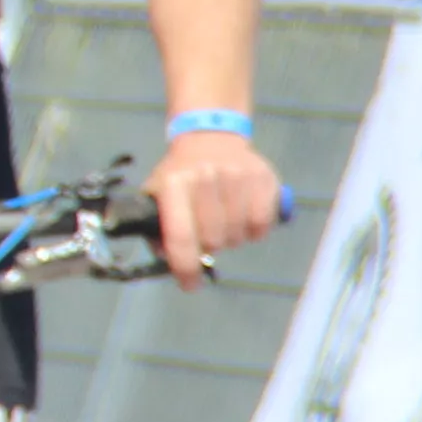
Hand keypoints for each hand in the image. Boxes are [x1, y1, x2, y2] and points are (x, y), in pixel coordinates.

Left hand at [149, 132, 290, 285]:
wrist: (211, 136)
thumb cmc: (181, 173)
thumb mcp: (159, 193)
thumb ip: (158, 227)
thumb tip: (168, 259)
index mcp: (174, 183)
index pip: (180, 236)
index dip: (185, 267)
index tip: (190, 285)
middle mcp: (205, 177)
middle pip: (213, 240)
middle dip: (209, 246)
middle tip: (207, 236)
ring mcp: (236, 176)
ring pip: (238, 235)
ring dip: (231, 239)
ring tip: (225, 223)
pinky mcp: (263, 178)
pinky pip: (262, 225)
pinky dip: (254, 231)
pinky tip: (244, 218)